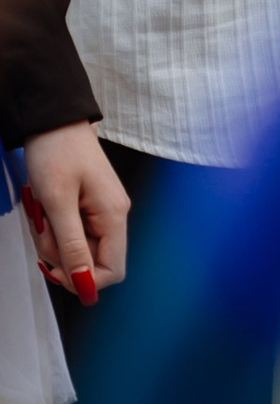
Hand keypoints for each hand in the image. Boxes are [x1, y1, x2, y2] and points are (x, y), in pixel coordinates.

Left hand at [19, 124, 127, 301]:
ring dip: (53, 239)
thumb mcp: (57, 202)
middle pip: (91, 260)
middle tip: (42, 229)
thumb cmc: (57, 151)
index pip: (112, 270)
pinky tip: (46, 208)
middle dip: (60, 254)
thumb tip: (84, 283)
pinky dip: (54, 227)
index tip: (54, 270)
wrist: (53, 120)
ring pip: (78, 247)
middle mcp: (114, 215)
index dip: (83, 279)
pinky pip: (73, 231)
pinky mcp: (90, 206)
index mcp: (114, 215)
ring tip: (41, 212)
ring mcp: (103, 210)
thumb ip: (72, 246)